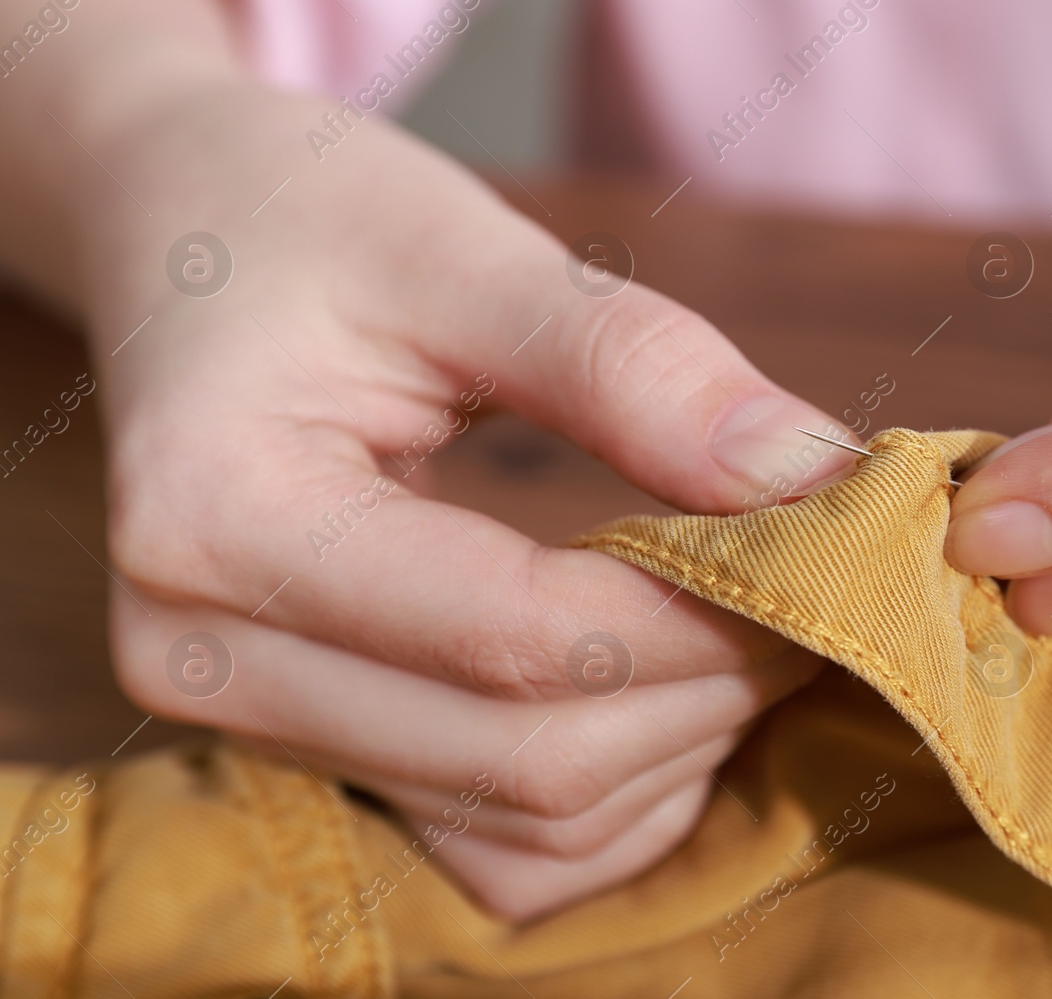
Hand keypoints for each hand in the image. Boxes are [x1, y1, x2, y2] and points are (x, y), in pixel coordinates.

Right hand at [82, 84, 843, 918]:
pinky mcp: (312, 754)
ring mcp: (247, 728)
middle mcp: (206, 659)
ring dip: (680, 749)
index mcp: (220, 517)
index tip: (829, 543)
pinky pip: (501, 858)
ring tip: (751, 622)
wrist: (193, 252)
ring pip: (529, 828)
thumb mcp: (463, 247)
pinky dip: (621, 799)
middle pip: (532, 758)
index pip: (520, 635)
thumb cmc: (313, 223)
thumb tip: (812, 476)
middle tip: (815, 579)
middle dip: (713, 684)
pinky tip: (674, 692)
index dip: (708, 610)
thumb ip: (634, 363)